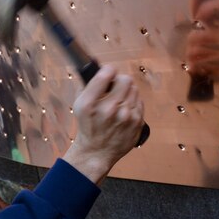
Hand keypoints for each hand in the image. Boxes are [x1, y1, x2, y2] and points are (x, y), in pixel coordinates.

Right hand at [62, 66, 144, 184]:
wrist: (97, 151)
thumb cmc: (88, 126)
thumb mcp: (78, 105)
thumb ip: (88, 84)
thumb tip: (98, 67)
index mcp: (90, 103)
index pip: (106, 74)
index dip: (108, 70)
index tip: (107, 72)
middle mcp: (109, 109)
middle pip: (125, 79)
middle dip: (119, 80)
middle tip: (114, 86)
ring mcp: (125, 117)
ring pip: (134, 89)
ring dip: (126, 91)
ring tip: (118, 99)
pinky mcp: (137, 122)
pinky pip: (139, 101)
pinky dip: (132, 102)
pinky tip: (124, 108)